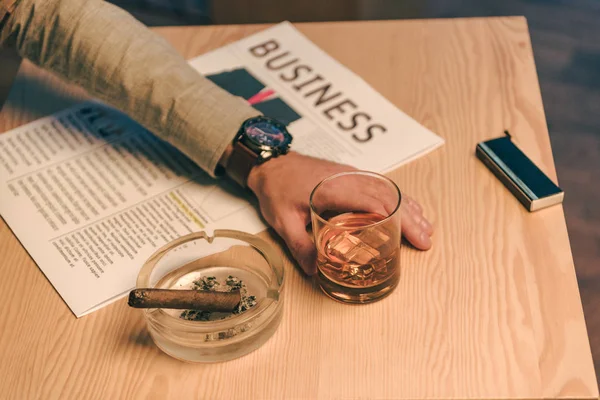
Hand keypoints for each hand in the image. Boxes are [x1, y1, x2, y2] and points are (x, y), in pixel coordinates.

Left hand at [247, 152, 432, 274]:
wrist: (271, 162)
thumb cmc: (276, 189)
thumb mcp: (282, 221)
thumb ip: (300, 246)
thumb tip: (316, 271)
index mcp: (332, 188)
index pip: (372, 201)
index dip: (395, 217)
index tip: (410, 235)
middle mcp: (347, 178)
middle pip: (387, 195)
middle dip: (410, 218)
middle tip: (426, 239)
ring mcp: (351, 174)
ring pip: (388, 189)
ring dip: (409, 208)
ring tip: (426, 228)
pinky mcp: (351, 175)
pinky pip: (380, 185)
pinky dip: (398, 199)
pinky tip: (408, 210)